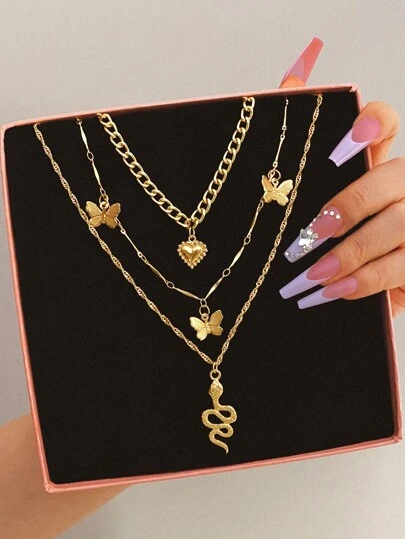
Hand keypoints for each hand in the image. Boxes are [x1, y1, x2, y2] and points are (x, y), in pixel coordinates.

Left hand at [279, 39, 403, 316]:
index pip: (384, 124)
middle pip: (390, 185)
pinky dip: (372, 284)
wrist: (362, 258)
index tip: (353, 135)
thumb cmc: (333, 217)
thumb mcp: (316, 179)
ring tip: (314, 279)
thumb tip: (295, 74)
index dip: (373, 125)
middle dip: (349, 212)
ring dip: (355, 258)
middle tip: (306, 240)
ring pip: (399, 232)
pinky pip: (404, 271)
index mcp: (377, 157)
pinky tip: (340, 293)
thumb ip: (307, 131)